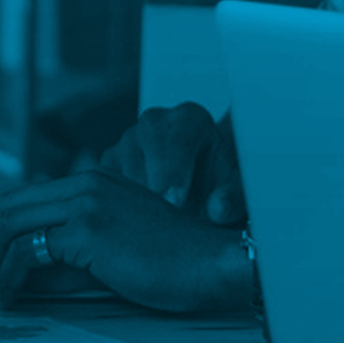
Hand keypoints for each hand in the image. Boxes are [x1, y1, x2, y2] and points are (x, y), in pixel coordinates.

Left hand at [0, 170, 252, 313]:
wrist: (214, 263)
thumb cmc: (171, 263)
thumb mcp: (109, 252)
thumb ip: (66, 258)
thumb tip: (23, 279)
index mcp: (89, 181)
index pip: (23, 198)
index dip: (0, 232)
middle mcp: (83, 183)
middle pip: (7, 206)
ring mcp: (85, 202)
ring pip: (11, 225)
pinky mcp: (88, 229)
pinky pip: (30, 250)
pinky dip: (11, 276)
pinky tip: (11, 297)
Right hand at [97, 103, 244, 223]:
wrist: (200, 181)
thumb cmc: (221, 182)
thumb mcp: (236, 190)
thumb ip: (233, 198)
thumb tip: (217, 209)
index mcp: (191, 119)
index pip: (181, 138)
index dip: (176, 170)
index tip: (175, 200)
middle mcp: (155, 121)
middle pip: (147, 145)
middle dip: (155, 183)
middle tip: (163, 218)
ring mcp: (129, 138)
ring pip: (124, 164)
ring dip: (138, 196)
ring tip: (156, 224)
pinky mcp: (110, 158)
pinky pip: (107, 179)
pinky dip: (119, 200)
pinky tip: (137, 220)